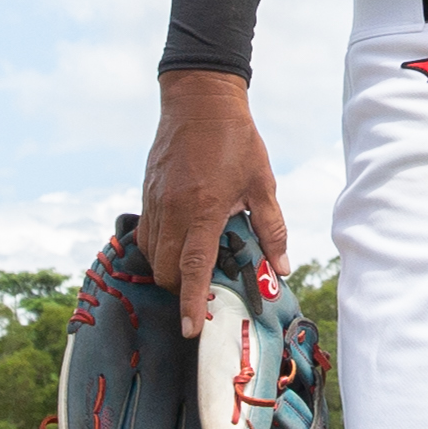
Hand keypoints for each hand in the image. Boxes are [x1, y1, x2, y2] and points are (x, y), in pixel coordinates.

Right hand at [144, 68, 285, 335]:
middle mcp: (173, 210)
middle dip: (179, 288)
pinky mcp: (146, 191)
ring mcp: (155, 200)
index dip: (191, 303)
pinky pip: (145, 230)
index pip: (192, 270)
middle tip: (201, 290)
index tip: (190, 329)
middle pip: (164, 270)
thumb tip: (281, 266)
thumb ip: (271, 228)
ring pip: (150, 253)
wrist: (199, 98)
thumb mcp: (262, 184)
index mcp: (203, 210)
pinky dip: (157, 244)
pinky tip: (177, 239)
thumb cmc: (236, 140)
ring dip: (166, 267)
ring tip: (190, 264)